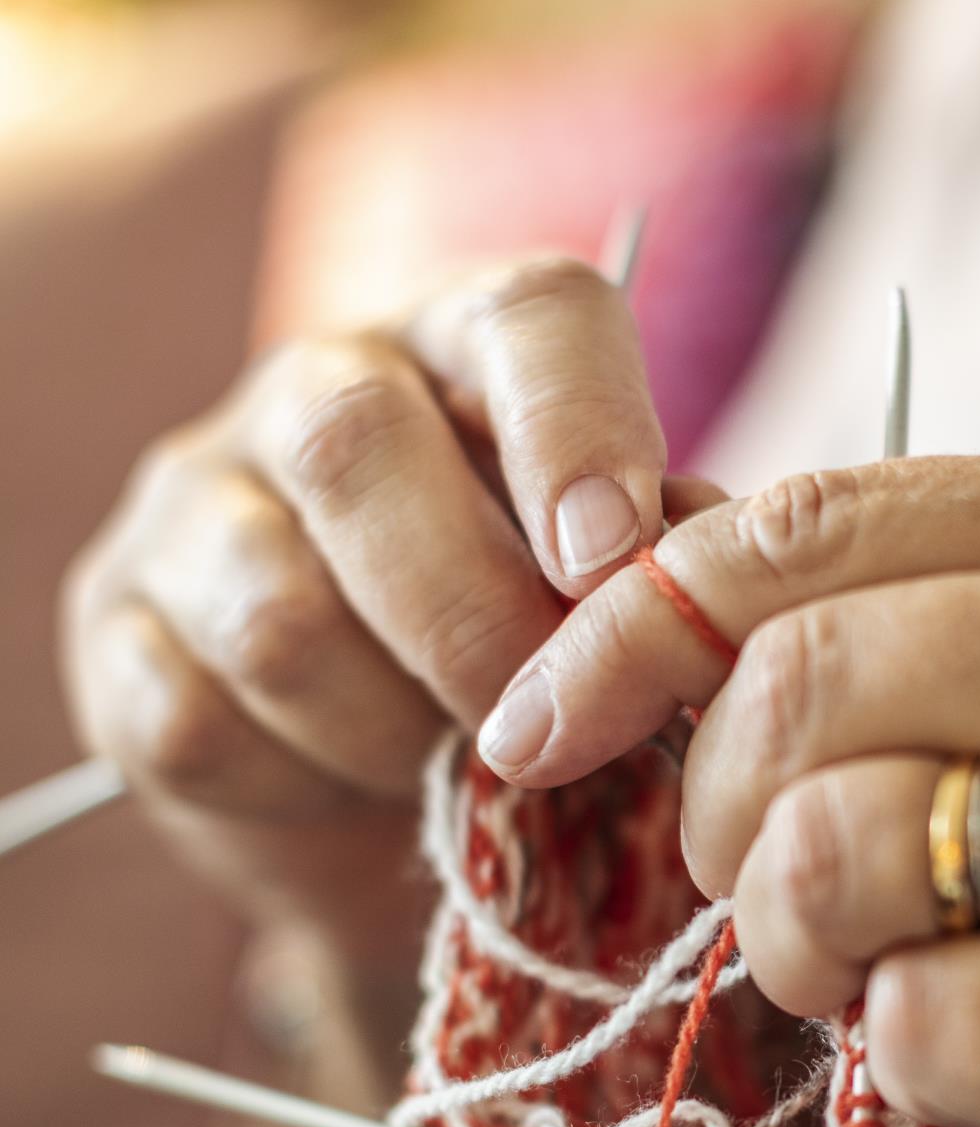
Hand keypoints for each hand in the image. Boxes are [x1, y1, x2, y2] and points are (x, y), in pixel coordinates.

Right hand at [62, 254, 671, 969]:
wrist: (394, 809)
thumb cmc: (537, 668)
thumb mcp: (614, 604)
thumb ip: (665, 563)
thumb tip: (715, 559)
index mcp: (471, 347)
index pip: (527, 316)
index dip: (577, 425)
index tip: (610, 557)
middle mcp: (315, 389)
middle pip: (357, 445)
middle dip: (476, 618)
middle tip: (551, 724)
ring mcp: (194, 504)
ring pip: (277, 613)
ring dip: (394, 730)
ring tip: (456, 770)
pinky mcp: (117, 633)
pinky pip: (198, 720)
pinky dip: (301, 786)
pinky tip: (353, 789)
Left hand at [478, 447, 979, 1126]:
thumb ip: (951, 631)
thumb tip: (653, 629)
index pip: (804, 527)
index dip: (626, 624)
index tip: (540, 719)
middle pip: (786, 685)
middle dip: (713, 817)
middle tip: (769, 898)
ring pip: (825, 849)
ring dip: (800, 951)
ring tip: (887, 980)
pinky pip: (913, 1023)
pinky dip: (913, 1066)